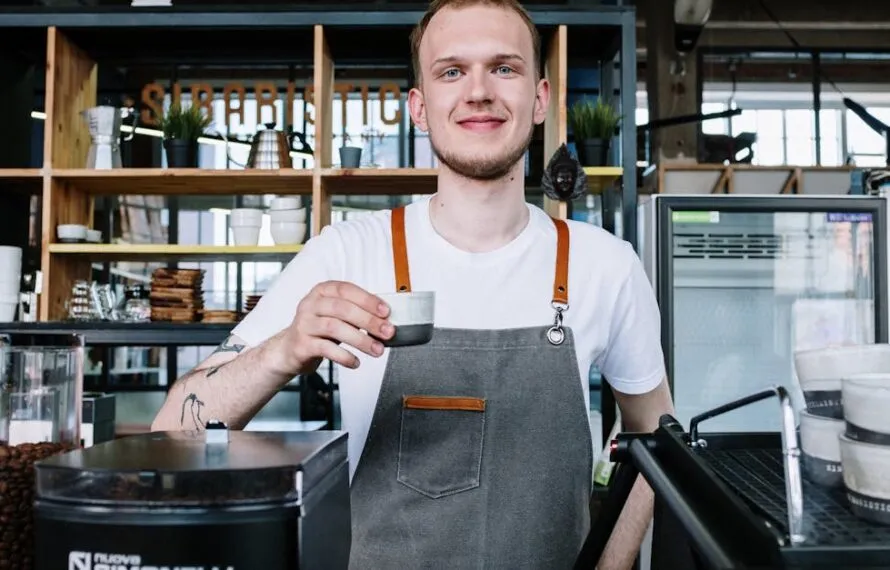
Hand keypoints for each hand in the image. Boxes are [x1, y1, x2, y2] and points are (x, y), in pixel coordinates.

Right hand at [270, 280, 393, 373]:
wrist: (290, 349)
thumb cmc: (319, 330)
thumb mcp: (336, 315)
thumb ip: (356, 313)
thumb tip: (385, 321)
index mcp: (322, 292)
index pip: (346, 290)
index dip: (367, 300)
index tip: (386, 311)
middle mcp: (310, 304)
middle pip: (342, 308)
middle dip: (368, 321)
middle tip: (387, 332)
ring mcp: (304, 324)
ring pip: (335, 328)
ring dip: (360, 340)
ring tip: (377, 350)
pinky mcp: (302, 344)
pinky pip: (326, 349)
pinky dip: (344, 356)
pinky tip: (355, 362)